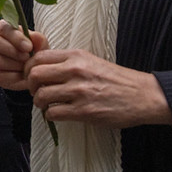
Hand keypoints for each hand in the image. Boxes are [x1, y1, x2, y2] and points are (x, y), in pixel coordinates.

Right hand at [0, 19, 48, 89]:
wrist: (35, 69)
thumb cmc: (35, 51)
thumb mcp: (39, 44)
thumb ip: (38, 39)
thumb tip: (34, 37)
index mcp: (2, 29)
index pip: (2, 28)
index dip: (15, 37)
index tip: (29, 47)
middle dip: (11, 50)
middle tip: (27, 57)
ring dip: (14, 64)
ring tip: (26, 66)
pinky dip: (14, 77)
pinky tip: (23, 75)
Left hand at [25, 49, 171, 127]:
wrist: (142, 95)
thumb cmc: (115, 78)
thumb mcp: (90, 60)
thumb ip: (66, 61)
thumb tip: (41, 65)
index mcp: (75, 56)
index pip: (38, 57)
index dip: (29, 68)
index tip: (31, 76)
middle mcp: (75, 71)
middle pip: (35, 75)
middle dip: (31, 86)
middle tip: (36, 92)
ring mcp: (79, 91)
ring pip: (41, 95)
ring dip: (39, 103)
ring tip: (46, 105)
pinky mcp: (85, 111)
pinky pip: (53, 113)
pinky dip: (50, 115)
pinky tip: (56, 114)